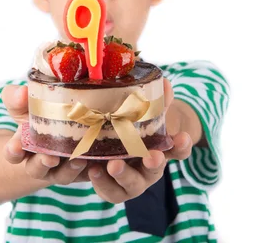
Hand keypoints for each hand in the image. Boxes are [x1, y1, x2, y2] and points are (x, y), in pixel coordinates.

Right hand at [1, 85, 89, 184]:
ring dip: (70, 170)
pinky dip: (94, 171)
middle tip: (50, 158)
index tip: (15, 147)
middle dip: (42, 164)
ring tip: (79, 161)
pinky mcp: (83, 171)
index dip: (13, 152)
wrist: (69, 121)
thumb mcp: (25, 103)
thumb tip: (22, 93)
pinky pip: (88, 176)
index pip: (13, 153)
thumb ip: (17, 97)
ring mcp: (62, 169)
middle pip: (37, 169)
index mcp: (22, 147)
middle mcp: (40, 163)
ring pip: (63, 175)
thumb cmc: (39, 112)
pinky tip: (99, 163)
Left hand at [87, 78, 193, 203]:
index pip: (179, 149)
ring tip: (113, 165)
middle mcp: (148, 169)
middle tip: (152, 156)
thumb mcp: (142, 111)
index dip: (182, 145)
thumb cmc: (130, 124)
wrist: (110, 142)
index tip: (182, 137)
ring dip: (124, 176)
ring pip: (131, 185)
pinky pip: (109, 191)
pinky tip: (92, 170)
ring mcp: (131, 180)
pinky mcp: (111, 187)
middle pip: (155, 170)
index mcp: (161, 150)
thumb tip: (162, 82)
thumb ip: (154, 99)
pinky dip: (101, 183)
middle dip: (154, 164)